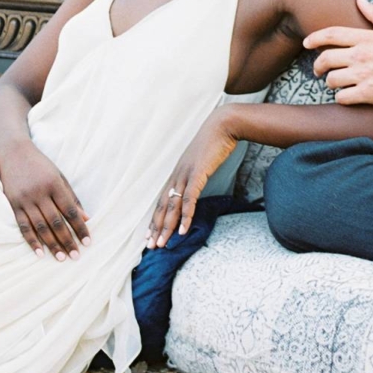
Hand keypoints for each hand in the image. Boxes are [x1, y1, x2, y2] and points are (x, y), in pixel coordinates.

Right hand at [0, 139, 89, 259]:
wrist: (12, 152)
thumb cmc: (40, 165)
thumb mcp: (59, 175)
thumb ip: (71, 196)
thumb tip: (85, 217)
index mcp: (54, 184)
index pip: (70, 210)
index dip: (80, 227)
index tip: (88, 242)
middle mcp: (40, 192)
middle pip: (56, 221)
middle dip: (67, 240)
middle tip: (76, 256)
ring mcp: (25, 199)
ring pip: (40, 227)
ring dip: (52, 244)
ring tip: (62, 258)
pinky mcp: (13, 204)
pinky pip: (23, 226)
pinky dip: (32, 240)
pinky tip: (39, 253)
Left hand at [147, 110, 237, 248]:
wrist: (222, 126)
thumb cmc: (214, 143)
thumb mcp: (201, 162)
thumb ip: (196, 175)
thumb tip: (195, 186)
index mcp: (177, 174)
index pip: (162, 201)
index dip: (156, 219)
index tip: (150, 235)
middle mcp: (177, 176)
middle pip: (162, 206)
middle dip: (156, 228)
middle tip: (150, 246)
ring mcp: (186, 175)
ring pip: (172, 206)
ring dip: (166, 227)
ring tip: (162, 244)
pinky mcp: (197, 174)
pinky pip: (189, 199)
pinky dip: (185, 216)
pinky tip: (182, 230)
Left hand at [305, 0, 372, 106]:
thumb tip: (359, 1)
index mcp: (366, 39)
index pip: (332, 34)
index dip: (315, 38)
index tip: (307, 42)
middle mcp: (361, 56)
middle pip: (326, 59)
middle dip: (318, 65)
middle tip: (318, 70)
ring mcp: (364, 76)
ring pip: (332, 80)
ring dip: (330, 83)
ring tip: (335, 83)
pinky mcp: (369, 95)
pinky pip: (343, 98)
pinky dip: (340, 98)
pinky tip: (346, 96)